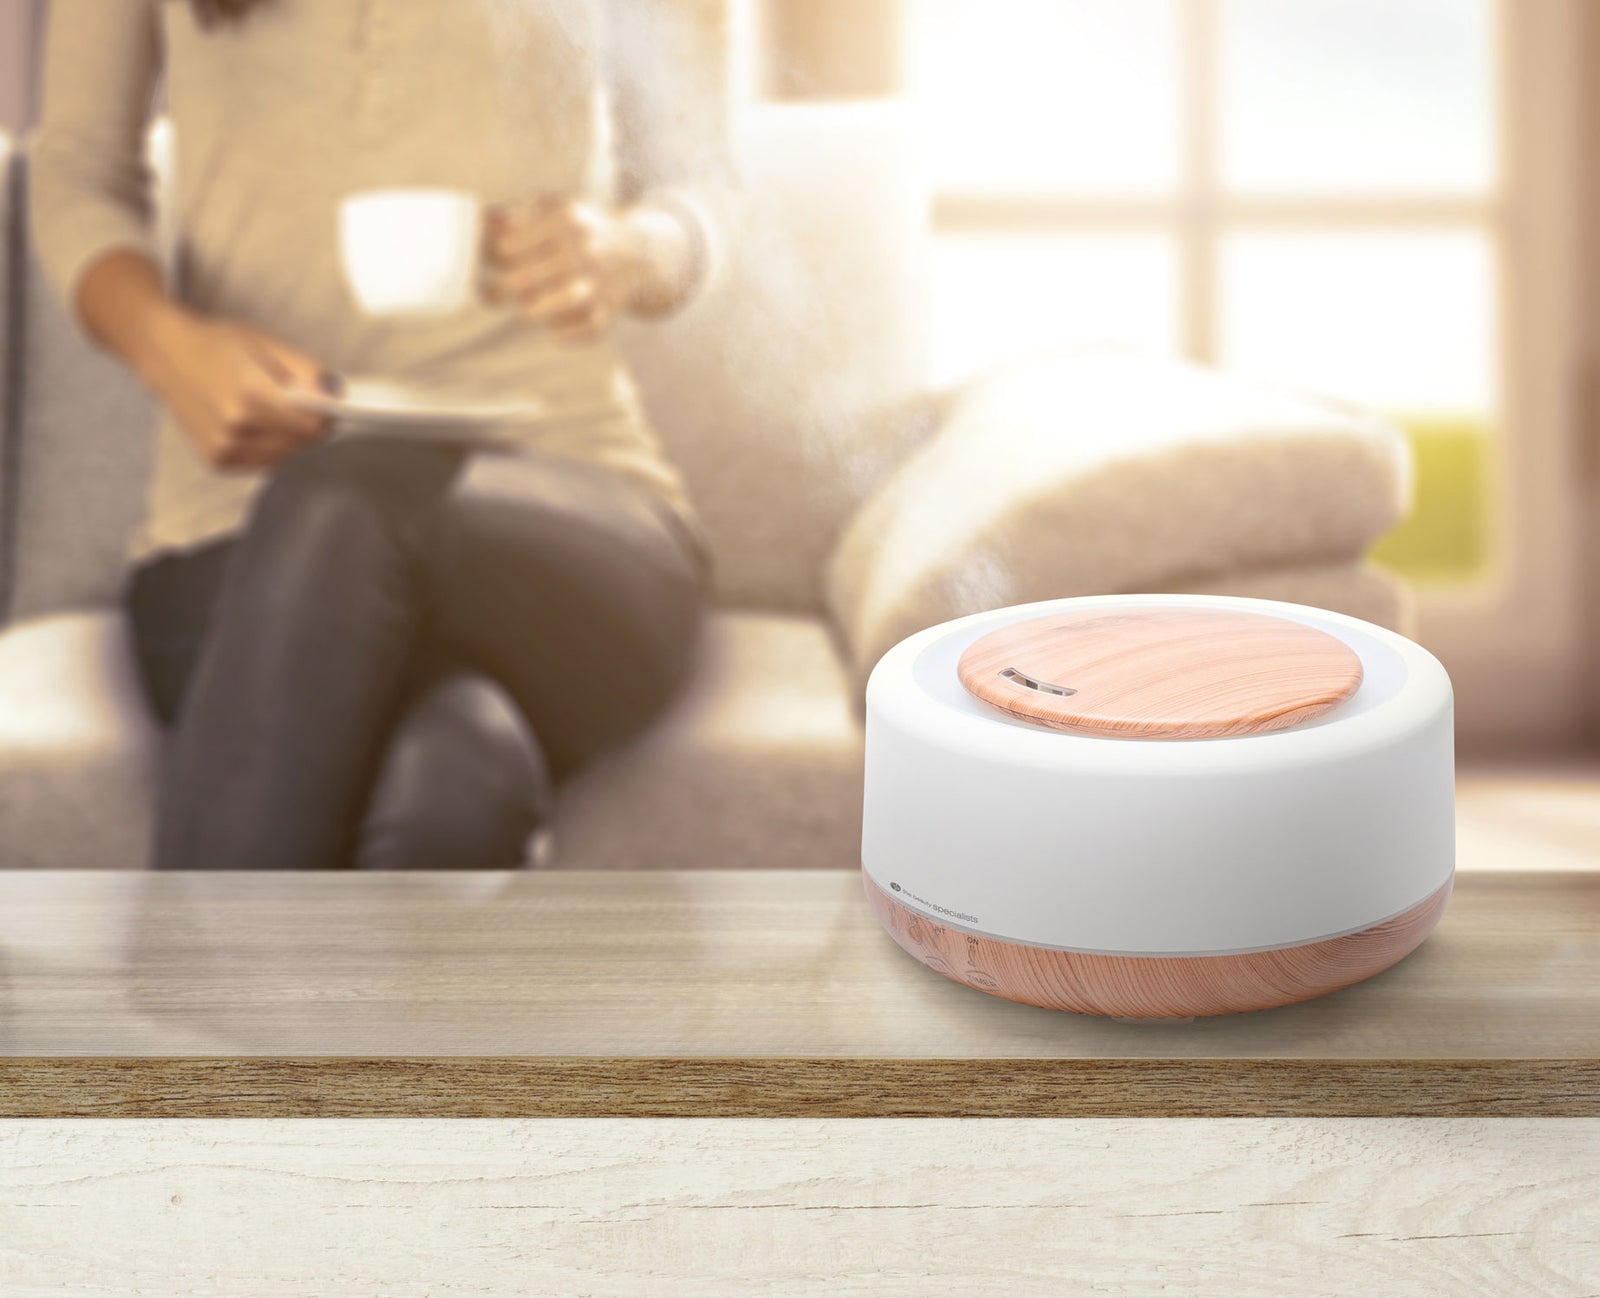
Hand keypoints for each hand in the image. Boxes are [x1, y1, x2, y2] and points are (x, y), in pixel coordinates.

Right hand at [141, 312, 337, 469]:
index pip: (314, 423)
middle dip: (308, 422)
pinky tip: (254, 423)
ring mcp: (224, 447)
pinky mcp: (218, 461)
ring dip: (289, 437)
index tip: (324, 401)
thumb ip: (307, 371)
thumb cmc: (216, 344)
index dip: (326, 412)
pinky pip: (266, 463)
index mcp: (249, 391)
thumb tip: (338, 395)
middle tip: (290, 399)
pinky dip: (271, 446)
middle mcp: (235, 425)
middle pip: (304, 441)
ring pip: (288, 456)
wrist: (165, 354)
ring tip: (266, 407)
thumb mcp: (266, 342)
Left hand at [482, 196, 650, 345]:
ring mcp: (596, 283)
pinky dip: (564, 334)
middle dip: (497, 292)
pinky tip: (557, 329)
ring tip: (526, 306)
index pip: (505, 248)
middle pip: (517, 282)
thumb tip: (484, 222)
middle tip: (489, 295)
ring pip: (540, 310)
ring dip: (529, 311)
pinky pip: (575, 332)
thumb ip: (519, 213)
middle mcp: (581, 251)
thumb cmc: (585, 231)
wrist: (641, 252)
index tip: (487, 264)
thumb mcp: (557, 209)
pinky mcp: (608, 311)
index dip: (488, 258)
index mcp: (564, 220)